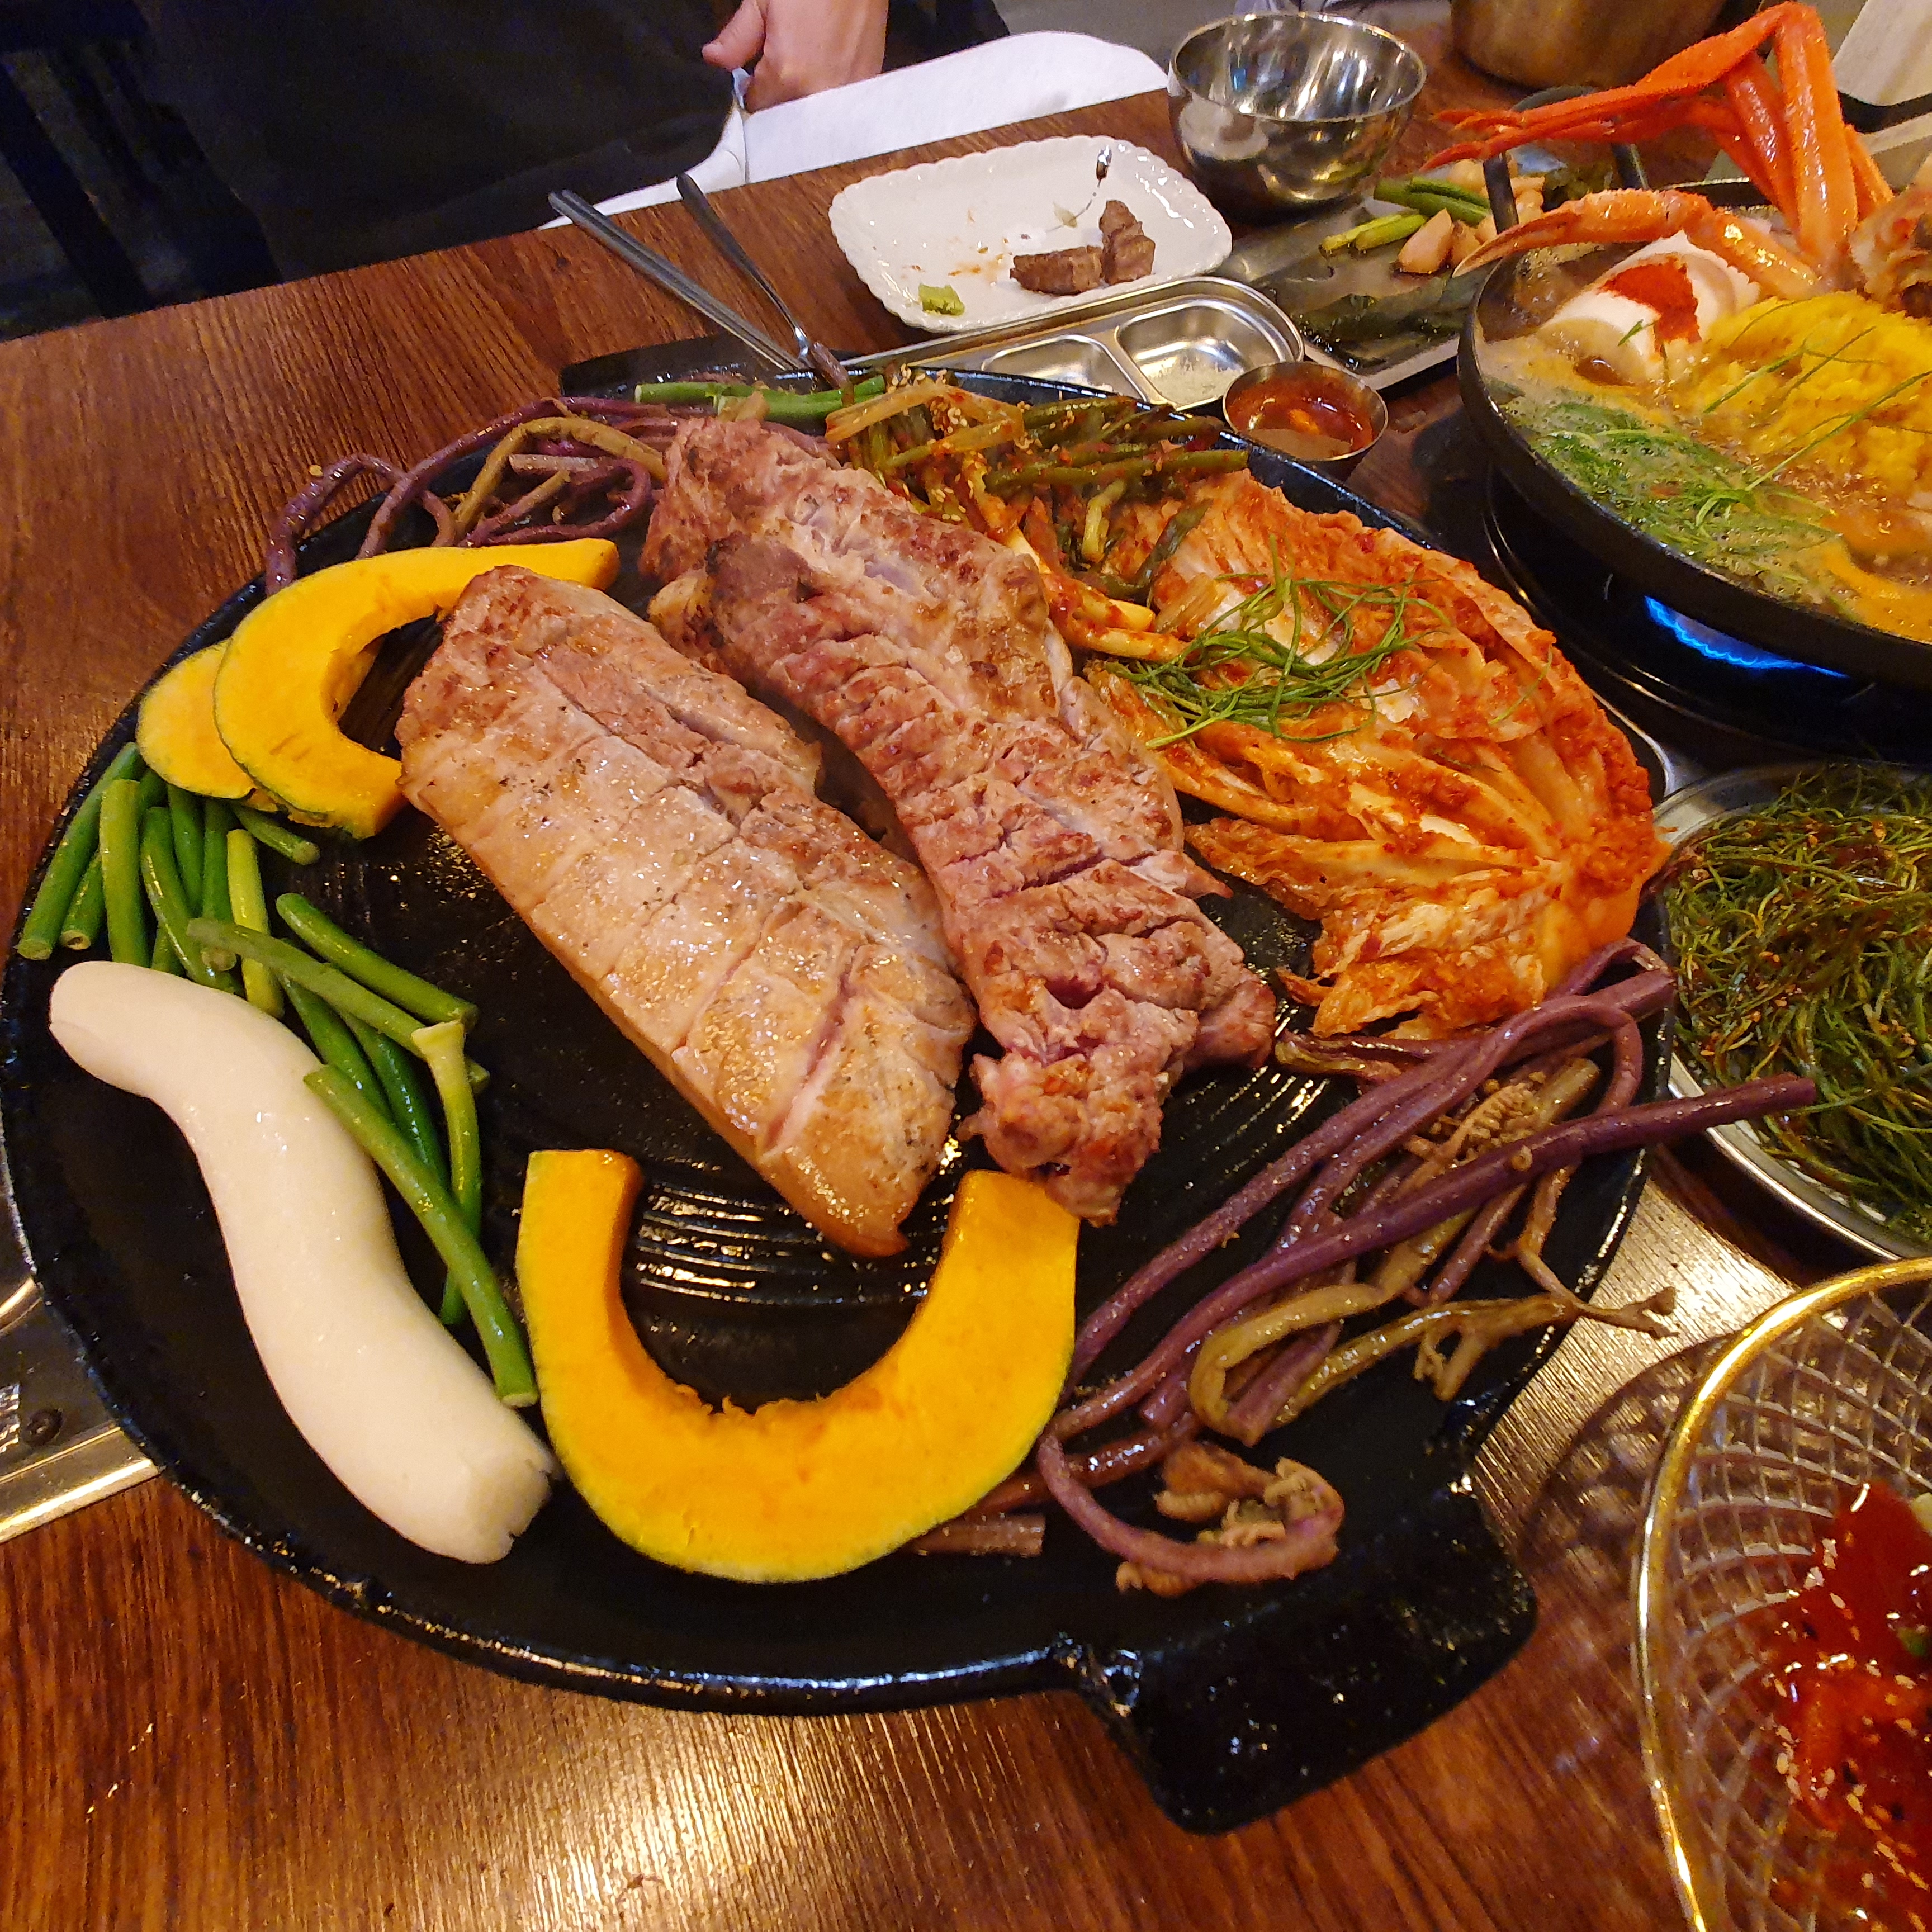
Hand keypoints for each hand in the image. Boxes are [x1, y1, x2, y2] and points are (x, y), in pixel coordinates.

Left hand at [702, 0, 888, 110]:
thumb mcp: (763, 1)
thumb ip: (737, 37)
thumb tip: (713, 59)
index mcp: (786, 76)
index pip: (757, 108)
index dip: (753, 89)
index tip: (756, 72)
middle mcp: (817, 95)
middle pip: (785, 116)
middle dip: (778, 95)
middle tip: (784, 57)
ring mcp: (846, 94)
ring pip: (811, 114)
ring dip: (804, 96)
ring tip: (808, 59)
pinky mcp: (866, 86)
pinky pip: (837, 104)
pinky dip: (828, 91)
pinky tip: (829, 61)